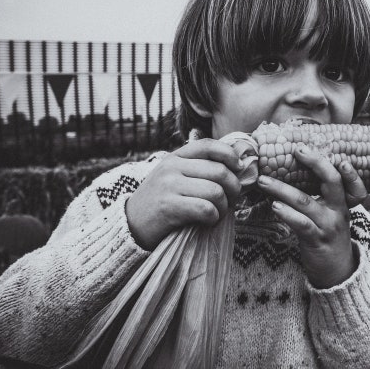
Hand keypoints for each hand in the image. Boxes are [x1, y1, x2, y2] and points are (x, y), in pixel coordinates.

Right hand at [125, 139, 242, 249]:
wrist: (130, 223)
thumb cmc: (161, 200)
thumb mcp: (174, 175)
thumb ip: (198, 168)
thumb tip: (237, 166)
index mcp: (176, 157)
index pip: (209, 145)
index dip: (230, 155)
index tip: (239, 167)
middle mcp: (172, 167)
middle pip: (219, 171)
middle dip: (234, 188)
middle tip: (231, 200)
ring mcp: (169, 186)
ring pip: (215, 191)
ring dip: (224, 206)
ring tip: (218, 212)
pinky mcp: (169, 207)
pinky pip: (205, 209)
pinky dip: (214, 217)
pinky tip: (209, 221)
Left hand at [257, 145, 367, 288]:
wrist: (337, 273)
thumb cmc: (328, 238)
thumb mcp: (331, 216)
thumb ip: (320, 197)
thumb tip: (295, 173)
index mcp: (343, 203)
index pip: (348, 179)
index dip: (345, 166)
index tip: (336, 154)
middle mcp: (338, 211)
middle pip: (332, 181)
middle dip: (315, 162)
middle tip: (298, 149)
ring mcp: (328, 226)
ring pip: (305, 201)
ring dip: (282, 189)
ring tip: (264, 181)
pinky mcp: (316, 240)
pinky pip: (301, 224)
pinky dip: (287, 213)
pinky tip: (274, 206)